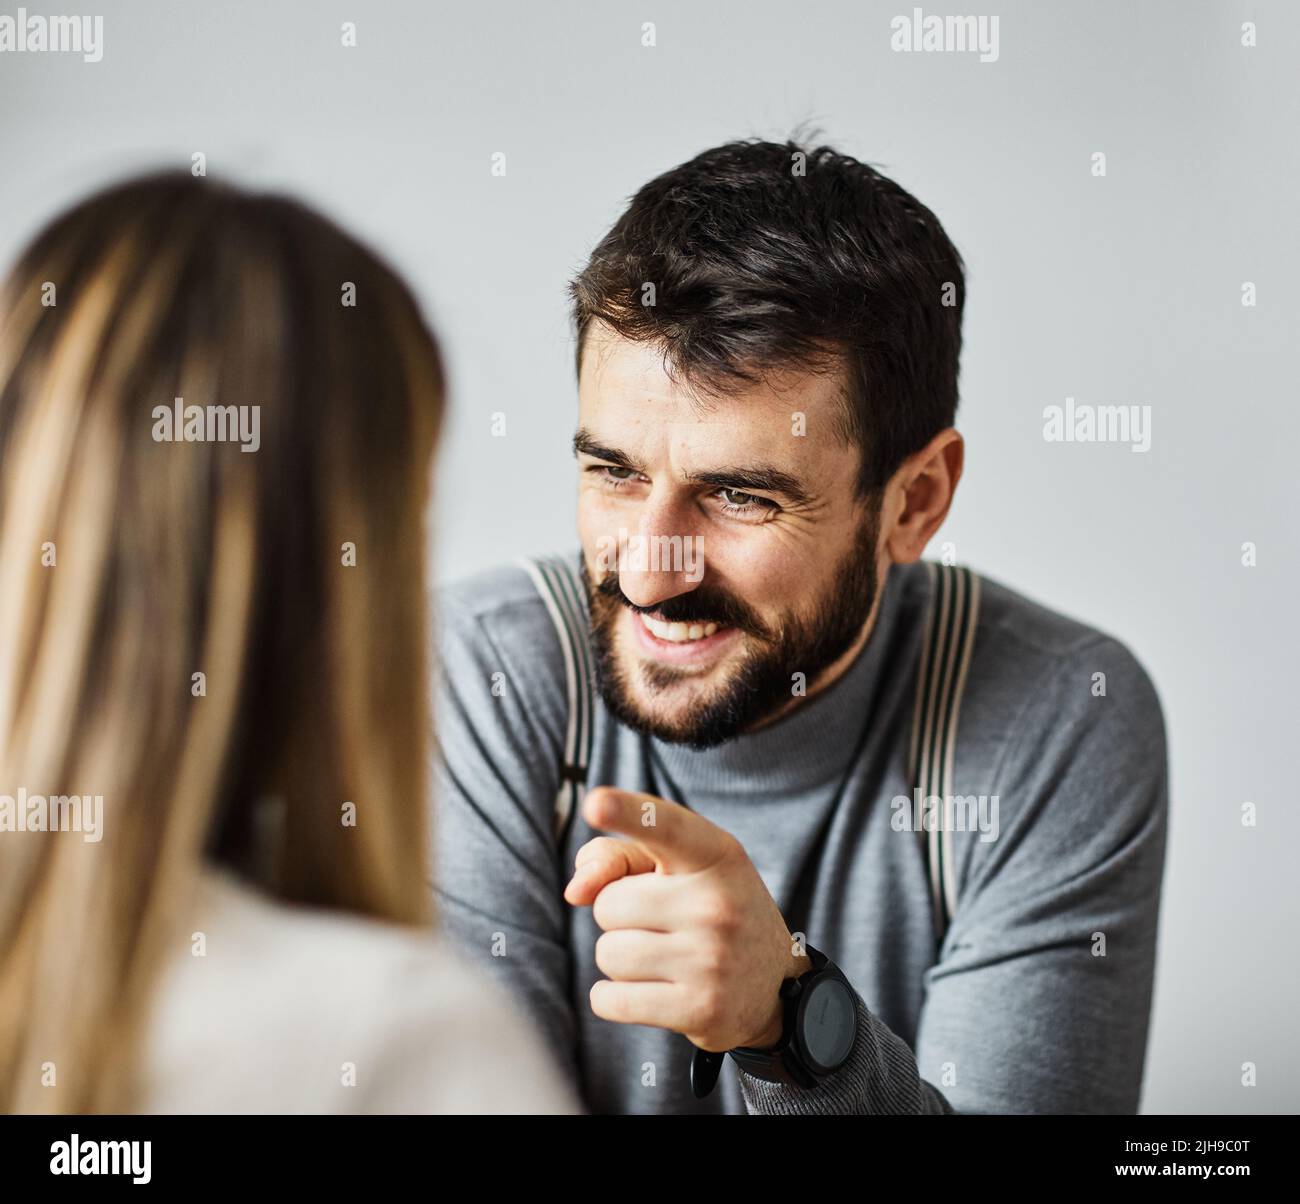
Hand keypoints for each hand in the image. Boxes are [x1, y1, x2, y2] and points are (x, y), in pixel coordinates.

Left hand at [563, 786, 811, 1052]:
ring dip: (621, 957)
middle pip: (609, 904)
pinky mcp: (700, 1010)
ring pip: (607, 953)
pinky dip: (614, 998)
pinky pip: (609, 1000)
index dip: (627, 813)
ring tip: (664, 956)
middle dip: (621, 915)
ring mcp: (711, 960)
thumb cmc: (707, 908)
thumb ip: (617, 857)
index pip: (665, 827)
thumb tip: (575, 891)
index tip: (595, 802)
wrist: (772, 984)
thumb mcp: (678, 868)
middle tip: (663, 923)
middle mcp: (717, 904)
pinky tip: (652, 990)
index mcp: (715, 855)